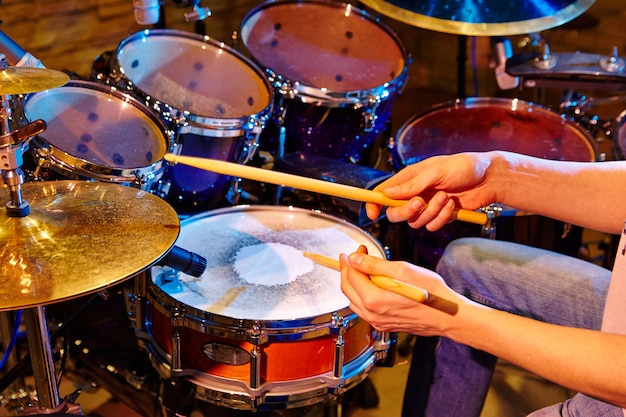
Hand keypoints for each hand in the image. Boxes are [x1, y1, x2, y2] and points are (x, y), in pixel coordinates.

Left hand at [339, 247, 467, 335]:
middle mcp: (372, 314)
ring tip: (362, 268)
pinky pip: (364, 309)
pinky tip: (371, 285)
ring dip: (354, 283)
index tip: (357, 249)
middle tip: (354, 256)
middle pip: (348, 289)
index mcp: (374, 300)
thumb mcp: (403, 270)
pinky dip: (362, 295)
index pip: (351, 276)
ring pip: (354, 300)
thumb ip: (374, 265)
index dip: (351, 260)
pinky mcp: (383, 325)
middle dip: (349, 270)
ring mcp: (377, 322)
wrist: (447, 316)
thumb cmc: (430, 293)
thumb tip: (355, 259)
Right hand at [367, 152, 497, 229]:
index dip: (374, 204)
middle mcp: (414, 194)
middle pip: (395, 213)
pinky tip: (452, 206)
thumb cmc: (464, 167)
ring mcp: (427, 207)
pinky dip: (442, 218)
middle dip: (406, 211)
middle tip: (419, 203)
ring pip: (415, 222)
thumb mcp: (435, 171)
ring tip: (446, 197)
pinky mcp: (440, 217)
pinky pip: (432, 226)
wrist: (490, 179)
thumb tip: (387, 194)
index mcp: (409, 179)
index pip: (383, 193)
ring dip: (431, 212)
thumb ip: (411, 185)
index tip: (372, 214)